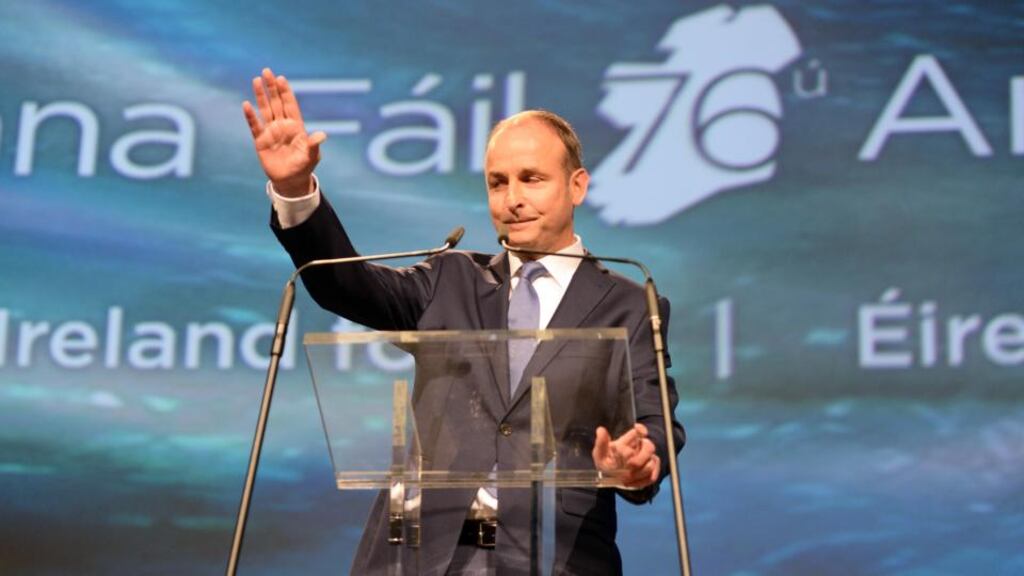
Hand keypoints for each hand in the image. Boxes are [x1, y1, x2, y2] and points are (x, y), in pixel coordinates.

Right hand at [242, 67, 325, 196]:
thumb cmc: (303, 167)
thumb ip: (314, 144)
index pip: (290, 105)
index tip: (281, 78)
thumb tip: (322, 135)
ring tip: (256, 80)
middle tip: (267, 71)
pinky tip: (246, 104)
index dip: (286, 92)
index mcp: (296, 126)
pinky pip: (255, 125)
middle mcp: (282, 125)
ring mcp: (271, 132)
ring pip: (265, 109)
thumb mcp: (311, 156)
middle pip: (276, 102)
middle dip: (272, 87)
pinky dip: (250, 116)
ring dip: (260, 96)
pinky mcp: (260, 140)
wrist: (290, 181)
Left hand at [592, 423, 659, 488]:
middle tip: (628, 465)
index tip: (638, 431)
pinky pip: (651, 477)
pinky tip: (628, 483)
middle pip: (649, 447)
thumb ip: (601, 443)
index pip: (641, 430)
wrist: (612, 478)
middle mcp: (642, 447)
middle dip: (638, 459)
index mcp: (630, 440)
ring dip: (637, 473)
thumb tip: (600, 430)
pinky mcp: (652, 472)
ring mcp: (649, 460)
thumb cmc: (607, 463)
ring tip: (624, 477)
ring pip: (650, 464)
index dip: (641, 430)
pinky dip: (639, 482)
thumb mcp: (600, 454)